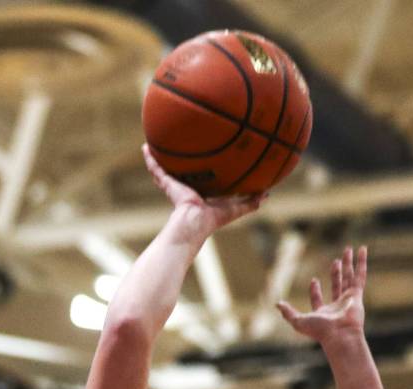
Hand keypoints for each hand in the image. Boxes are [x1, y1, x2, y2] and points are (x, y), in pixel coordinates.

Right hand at [142, 144, 266, 247]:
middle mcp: (185, 188)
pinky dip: (150, 159)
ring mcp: (174, 185)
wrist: (194, 224)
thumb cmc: (212, 220)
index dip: (201, 172)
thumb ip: (249, 202)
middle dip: (179, 162)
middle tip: (179, 146)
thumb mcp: (233, 208)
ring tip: (156, 141)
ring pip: (166, 168)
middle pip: (181, 172)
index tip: (202, 161)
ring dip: (160, 156)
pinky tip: (145, 147)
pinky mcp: (167, 184)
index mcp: (199, 194)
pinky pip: (157, 169)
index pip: (199, 180)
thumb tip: (267, 194)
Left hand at [277, 246, 366, 345]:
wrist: (340, 335)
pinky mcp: (357, 295)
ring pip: (349, 277)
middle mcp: (337, 306)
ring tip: (349, 249)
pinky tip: (362, 250)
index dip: (315, 290)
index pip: (318, 299)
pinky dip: (361, 262)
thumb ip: (288, 313)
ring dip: (349, 263)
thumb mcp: (298, 321)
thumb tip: (277, 304)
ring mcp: (348, 300)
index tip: (314, 280)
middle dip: (336, 272)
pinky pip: (360, 275)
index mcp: (323, 313)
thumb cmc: (320, 331)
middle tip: (336, 260)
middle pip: (337, 284)